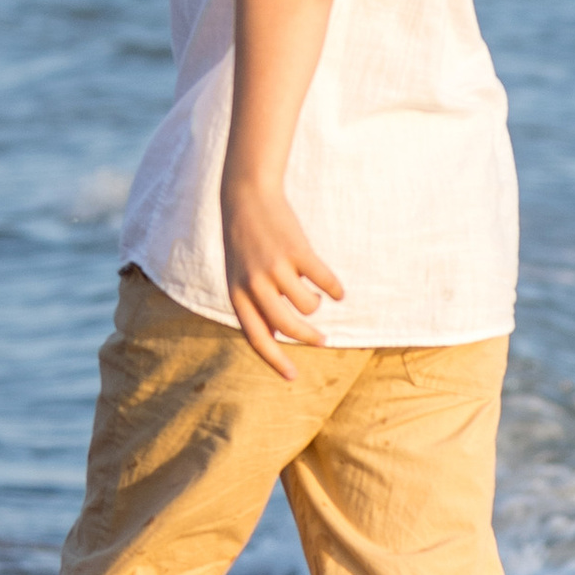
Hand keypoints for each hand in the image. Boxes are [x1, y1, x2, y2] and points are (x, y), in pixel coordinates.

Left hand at [219, 180, 345, 379]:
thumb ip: (254, 304)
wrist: (247, 197)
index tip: (293, 377)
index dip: (276, 360)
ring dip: (315, 302)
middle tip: (322, 341)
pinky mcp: (298, 251)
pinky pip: (325, 282)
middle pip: (290, 326)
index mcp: (238, 294)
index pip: (257, 337)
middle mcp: (255, 284)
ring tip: (313, 293)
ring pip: (309, 305)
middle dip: (309, 338)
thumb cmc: (245, 242)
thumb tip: (279, 335)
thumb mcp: (239, 275)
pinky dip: (334, 289)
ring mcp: (276, 267)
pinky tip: (336, 291)